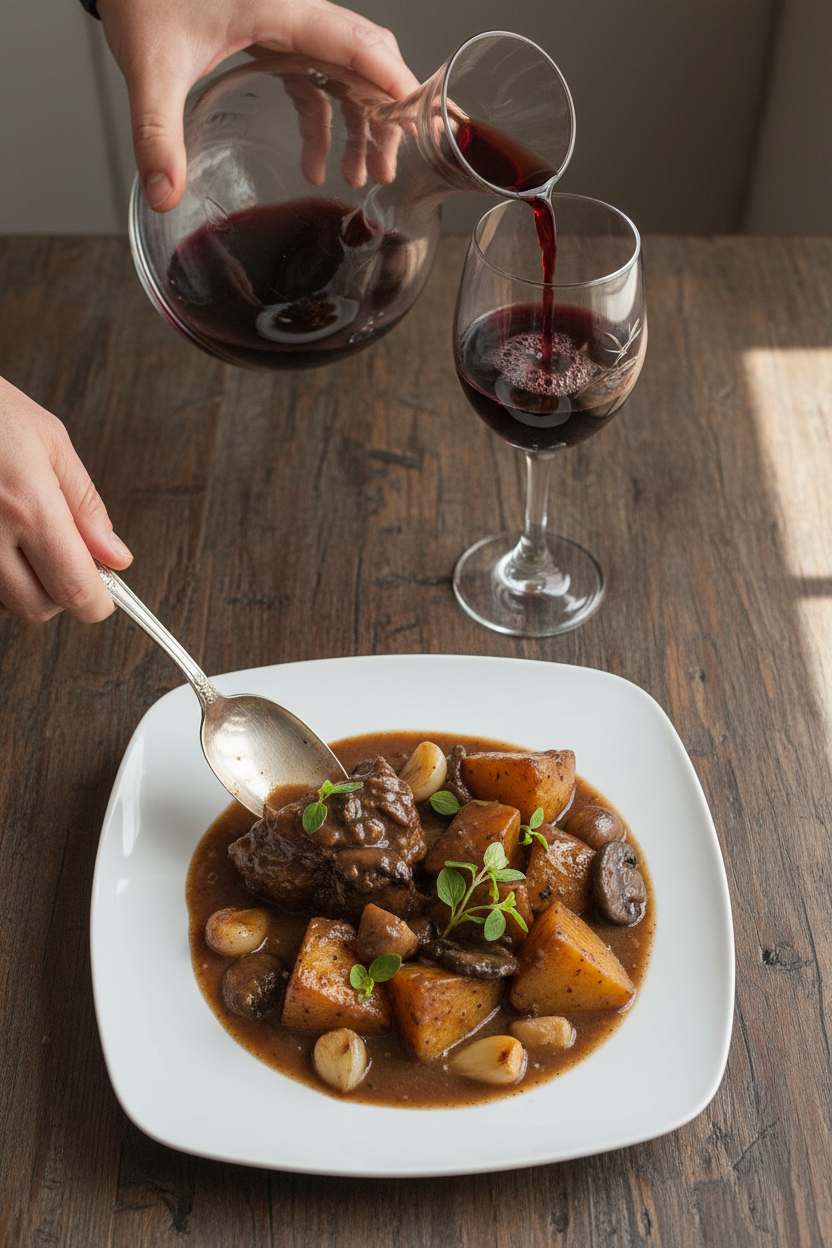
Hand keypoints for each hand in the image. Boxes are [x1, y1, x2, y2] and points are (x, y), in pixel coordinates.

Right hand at [0, 378, 132, 622]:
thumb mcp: (49, 440)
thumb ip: (85, 505)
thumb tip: (115, 557)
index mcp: (27, 504)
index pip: (73, 588)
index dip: (97, 603)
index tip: (104, 597)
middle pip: (38, 608)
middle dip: (60, 594)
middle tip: (62, 557)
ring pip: (4, 605)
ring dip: (23, 587)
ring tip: (21, 538)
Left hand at [96, 0, 419, 210]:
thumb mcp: (150, 67)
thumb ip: (156, 134)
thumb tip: (165, 194)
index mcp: (278, 7)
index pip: (353, 43)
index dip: (391, 81)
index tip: (419, 118)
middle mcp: (292, 11)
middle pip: (363, 59)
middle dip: (384, 115)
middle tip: (387, 168)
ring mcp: (287, 23)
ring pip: (345, 70)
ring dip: (359, 123)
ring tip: (360, 176)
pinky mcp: (274, 36)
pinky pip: (316, 77)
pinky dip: (325, 119)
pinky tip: (318, 164)